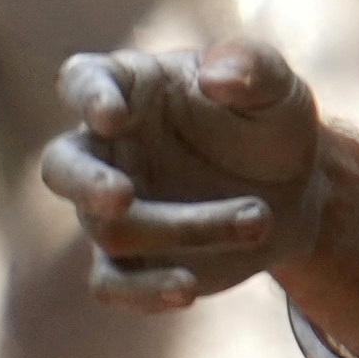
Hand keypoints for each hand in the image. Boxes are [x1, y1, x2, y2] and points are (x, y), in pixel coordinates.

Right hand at [40, 43, 342, 307]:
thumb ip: (250, 66)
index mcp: (130, 89)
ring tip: (258, 219)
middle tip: (122, 196)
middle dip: (85, 183)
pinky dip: (145, 291)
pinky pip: (113, 283)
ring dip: (185, 228)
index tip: (111, 115)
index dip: (88, 96)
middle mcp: (106, 149)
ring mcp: (111, 209)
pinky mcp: (129, 260)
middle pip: (61, 166)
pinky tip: (188, 289)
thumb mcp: (275, 86)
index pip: (84, 80)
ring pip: (113, 229)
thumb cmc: (270, 122)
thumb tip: (215, 77)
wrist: (296, 189)